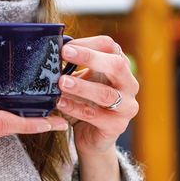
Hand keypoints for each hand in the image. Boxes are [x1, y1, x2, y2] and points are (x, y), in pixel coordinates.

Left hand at [56, 36, 137, 180]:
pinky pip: (95, 115)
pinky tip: (60, 103)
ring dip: (82, 86)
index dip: (89, 43)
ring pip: (106, 94)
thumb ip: (72, 66)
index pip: (110, 46)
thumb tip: (50, 49)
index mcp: (120, 67)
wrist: (91, 137)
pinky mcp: (117, 126)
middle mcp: (129, 84)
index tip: (66, 46)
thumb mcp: (80, 80)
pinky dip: (75, 108)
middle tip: (66, 53)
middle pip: (116, 65)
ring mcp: (127, 106)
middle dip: (90, 57)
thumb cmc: (85, 102)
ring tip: (61, 82)